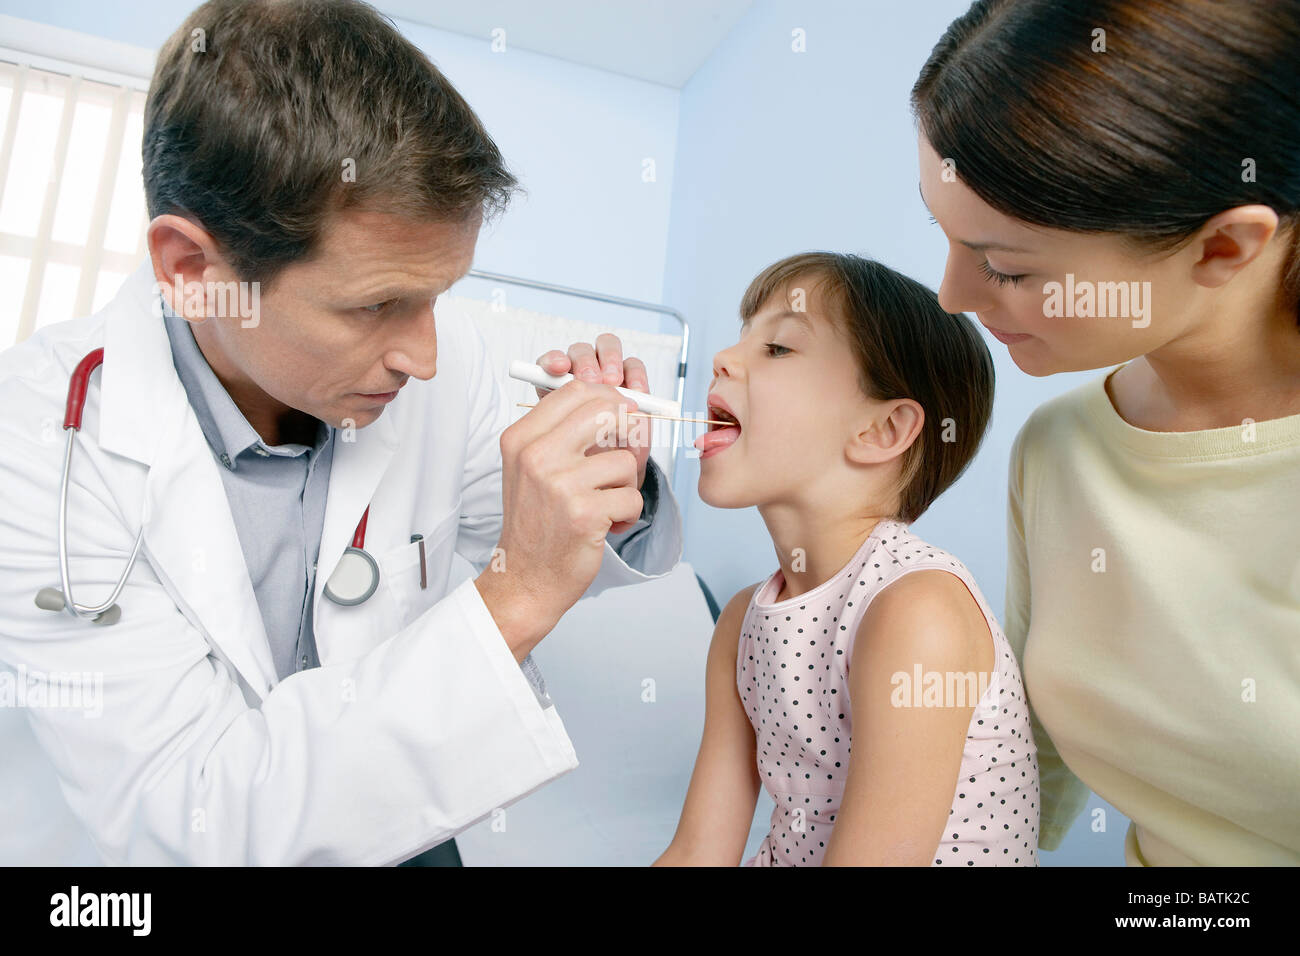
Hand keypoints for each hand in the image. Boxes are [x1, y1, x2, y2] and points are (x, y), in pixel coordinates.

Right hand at [535, 333, 651, 532]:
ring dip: (626, 486)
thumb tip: (615, 403)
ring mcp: (560, 484)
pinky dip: (627, 514)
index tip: (622, 415)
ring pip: (624, 461)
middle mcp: (536, 456)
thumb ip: (560, 432)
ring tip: (606, 505)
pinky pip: (631, 498)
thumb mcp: (529, 468)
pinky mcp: (585, 513)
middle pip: (605, 411)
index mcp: (521, 439)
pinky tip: (606, 526)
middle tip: (627, 453)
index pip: (575, 391)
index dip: (609, 398)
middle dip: (628, 431)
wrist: (524, 578)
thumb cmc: (534, 523)